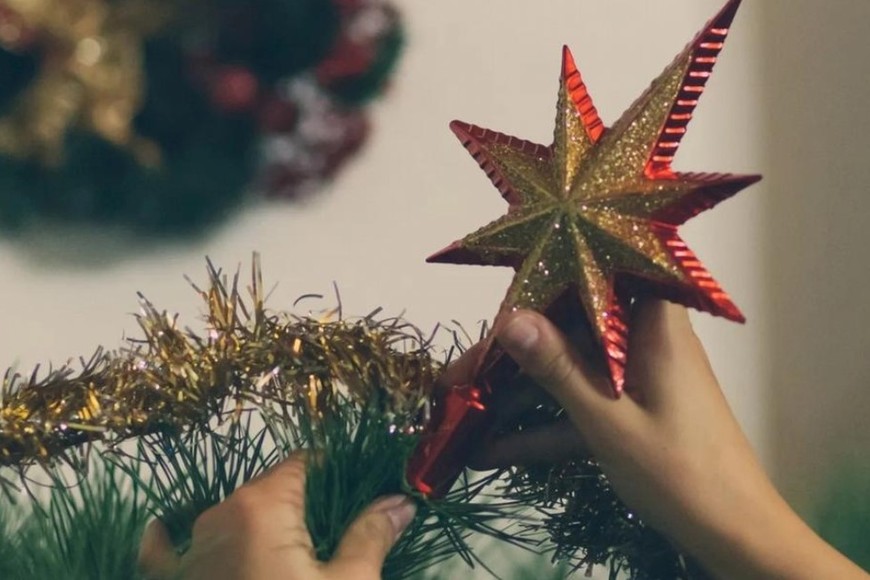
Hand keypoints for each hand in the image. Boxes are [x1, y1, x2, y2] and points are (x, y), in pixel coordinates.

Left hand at [137, 455, 415, 579]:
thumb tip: (399, 501)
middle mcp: (217, 516)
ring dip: (256, 524)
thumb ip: (370, 535)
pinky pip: (164, 550)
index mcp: (262, 507)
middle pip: (268, 490)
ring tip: (289, 551)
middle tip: (337, 530)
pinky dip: (172, 539)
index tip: (361, 488)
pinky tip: (166, 531)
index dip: (334, 472)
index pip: (303, 464)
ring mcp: (186, 552)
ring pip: (226, 517)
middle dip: (302, 503)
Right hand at [452, 300, 866, 579]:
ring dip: (518, 393)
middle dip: (511, 354)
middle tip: (457, 376)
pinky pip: (578, 406)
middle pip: (569, 328)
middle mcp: (643, 340)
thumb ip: (558, 370)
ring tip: (460, 410)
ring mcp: (634, 377)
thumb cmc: (681, 472)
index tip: (494, 306)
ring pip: (567, 369)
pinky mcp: (628, 411)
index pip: (595, 276)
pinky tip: (492, 451)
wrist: (737, 535)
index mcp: (653, 324)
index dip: (543, 283)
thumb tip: (508, 319)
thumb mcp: (610, 422)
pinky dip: (542, 426)